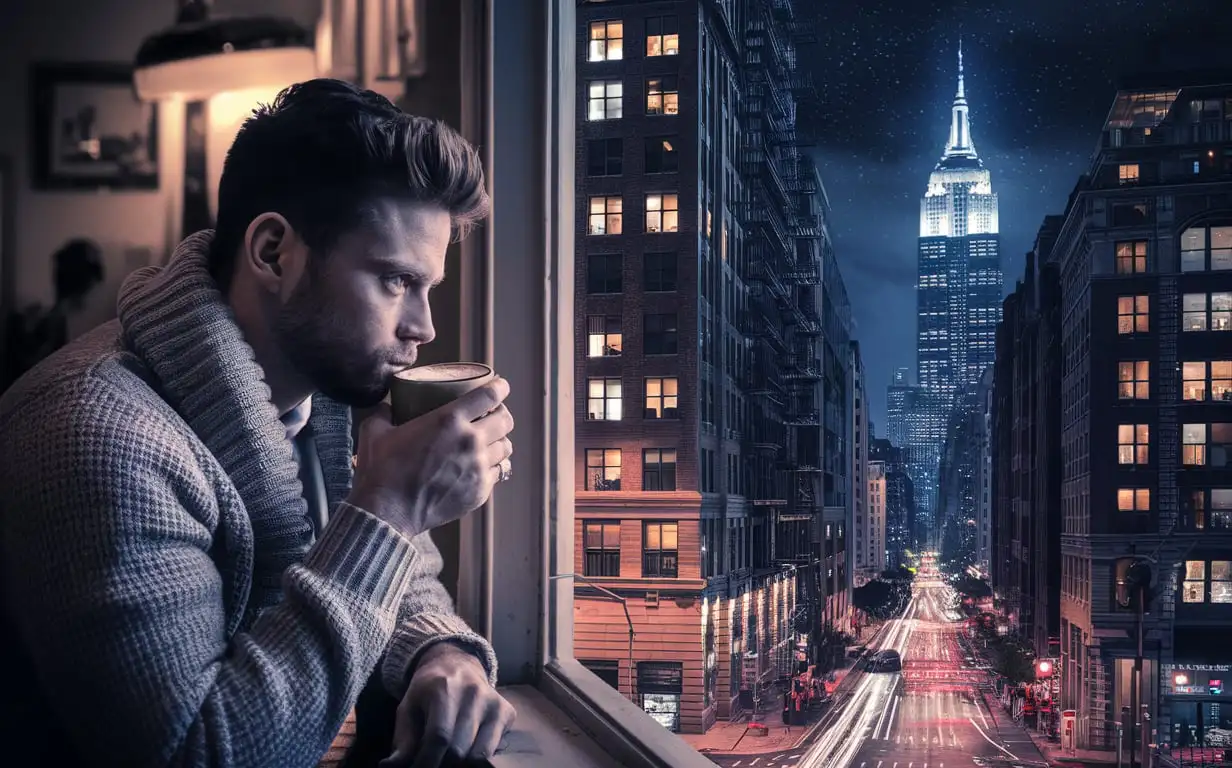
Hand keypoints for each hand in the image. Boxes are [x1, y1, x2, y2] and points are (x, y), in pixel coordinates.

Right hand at [350, 378, 514, 537]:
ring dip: (500, 441)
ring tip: (489, 441)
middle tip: (492, 415)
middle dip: (502, 414)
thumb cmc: (382, 470)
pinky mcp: (480, 491)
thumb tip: (387, 405)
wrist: (388, 512)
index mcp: (449, 420)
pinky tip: (481, 466)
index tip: (500, 386)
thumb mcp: (375, 431)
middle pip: (505, 421)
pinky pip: (497, 472)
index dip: (499, 388)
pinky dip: (492, 466)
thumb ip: (384, 412)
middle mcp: (471, 441)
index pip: (489, 396)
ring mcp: (478, 468)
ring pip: (506, 447)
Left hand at [380, 643, 515, 766]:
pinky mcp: (507, 712)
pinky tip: (465, 751)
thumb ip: (403, 739)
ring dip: (460, 764)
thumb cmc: (428, 691)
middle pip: (458, 750)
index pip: (438, 738)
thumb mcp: (408, 708)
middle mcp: (473, 693)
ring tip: (446, 758)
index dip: (426, 763)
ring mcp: (494, 702)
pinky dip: (476, 759)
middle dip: (442, 765)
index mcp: (443, 688)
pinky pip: (492, 751)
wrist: (457, 664)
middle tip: (432, 763)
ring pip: (478, 755)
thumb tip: (391, 767)